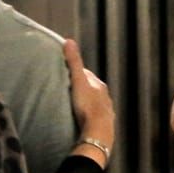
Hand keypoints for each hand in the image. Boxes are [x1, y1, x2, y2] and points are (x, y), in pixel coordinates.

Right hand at [64, 39, 114, 157]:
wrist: (97, 131)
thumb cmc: (87, 105)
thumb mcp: (78, 81)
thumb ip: (74, 62)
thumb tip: (69, 40)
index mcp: (100, 85)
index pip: (87, 74)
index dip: (76, 73)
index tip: (66, 73)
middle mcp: (106, 97)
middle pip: (92, 89)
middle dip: (82, 88)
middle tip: (68, 90)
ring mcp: (107, 112)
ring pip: (96, 103)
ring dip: (87, 103)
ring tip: (75, 105)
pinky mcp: (106, 125)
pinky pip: (97, 118)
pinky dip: (91, 116)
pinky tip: (85, 120)